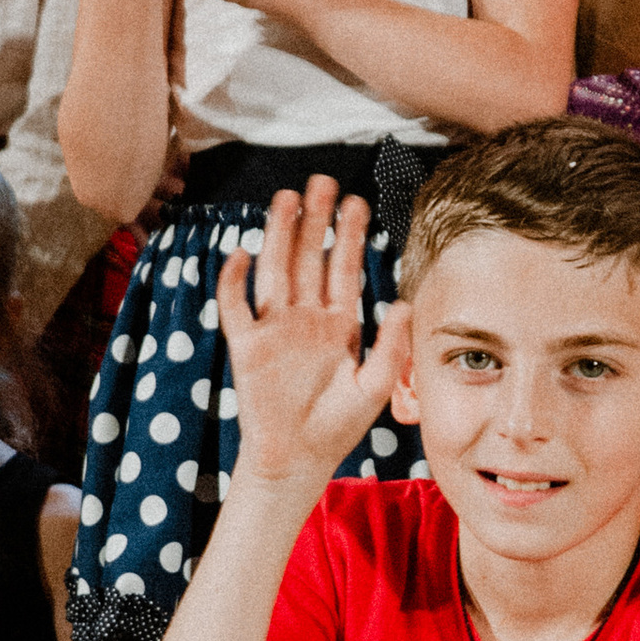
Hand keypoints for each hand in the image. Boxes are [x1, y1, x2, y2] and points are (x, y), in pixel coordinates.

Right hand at [217, 179, 406, 491]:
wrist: (297, 459)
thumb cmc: (338, 427)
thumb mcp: (375, 386)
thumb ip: (390, 346)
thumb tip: (405, 302)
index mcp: (339, 325)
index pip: (345, 270)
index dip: (350, 236)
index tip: (358, 202)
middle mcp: (306, 319)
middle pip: (309, 259)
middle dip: (316, 221)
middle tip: (322, 181)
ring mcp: (274, 330)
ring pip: (275, 271)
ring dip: (279, 236)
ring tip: (286, 199)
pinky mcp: (246, 347)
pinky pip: (236, 307)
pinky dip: (234, 282)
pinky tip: (241, 254)